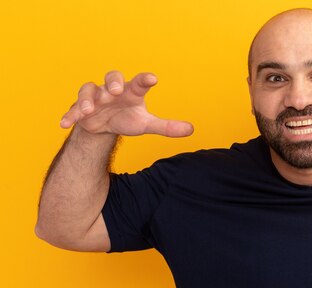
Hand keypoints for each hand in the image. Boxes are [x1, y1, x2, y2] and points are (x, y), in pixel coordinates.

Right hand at [60, 71, 193, 137]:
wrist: (103, 125)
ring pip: (89, 90)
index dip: (144, 80)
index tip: (152, 79)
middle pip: (111, 77)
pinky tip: (64, 124)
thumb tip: (191, 129)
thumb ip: (166, 126)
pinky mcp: (80, 109)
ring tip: (89, 110)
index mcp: (130, 92)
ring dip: (87, 99)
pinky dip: (69, 115)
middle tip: (116, 90)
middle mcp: (112, 91)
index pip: (138, 82)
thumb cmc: (127, 118)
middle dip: (112, 81)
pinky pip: (73, 109)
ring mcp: (95, 98)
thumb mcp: (146, 124)